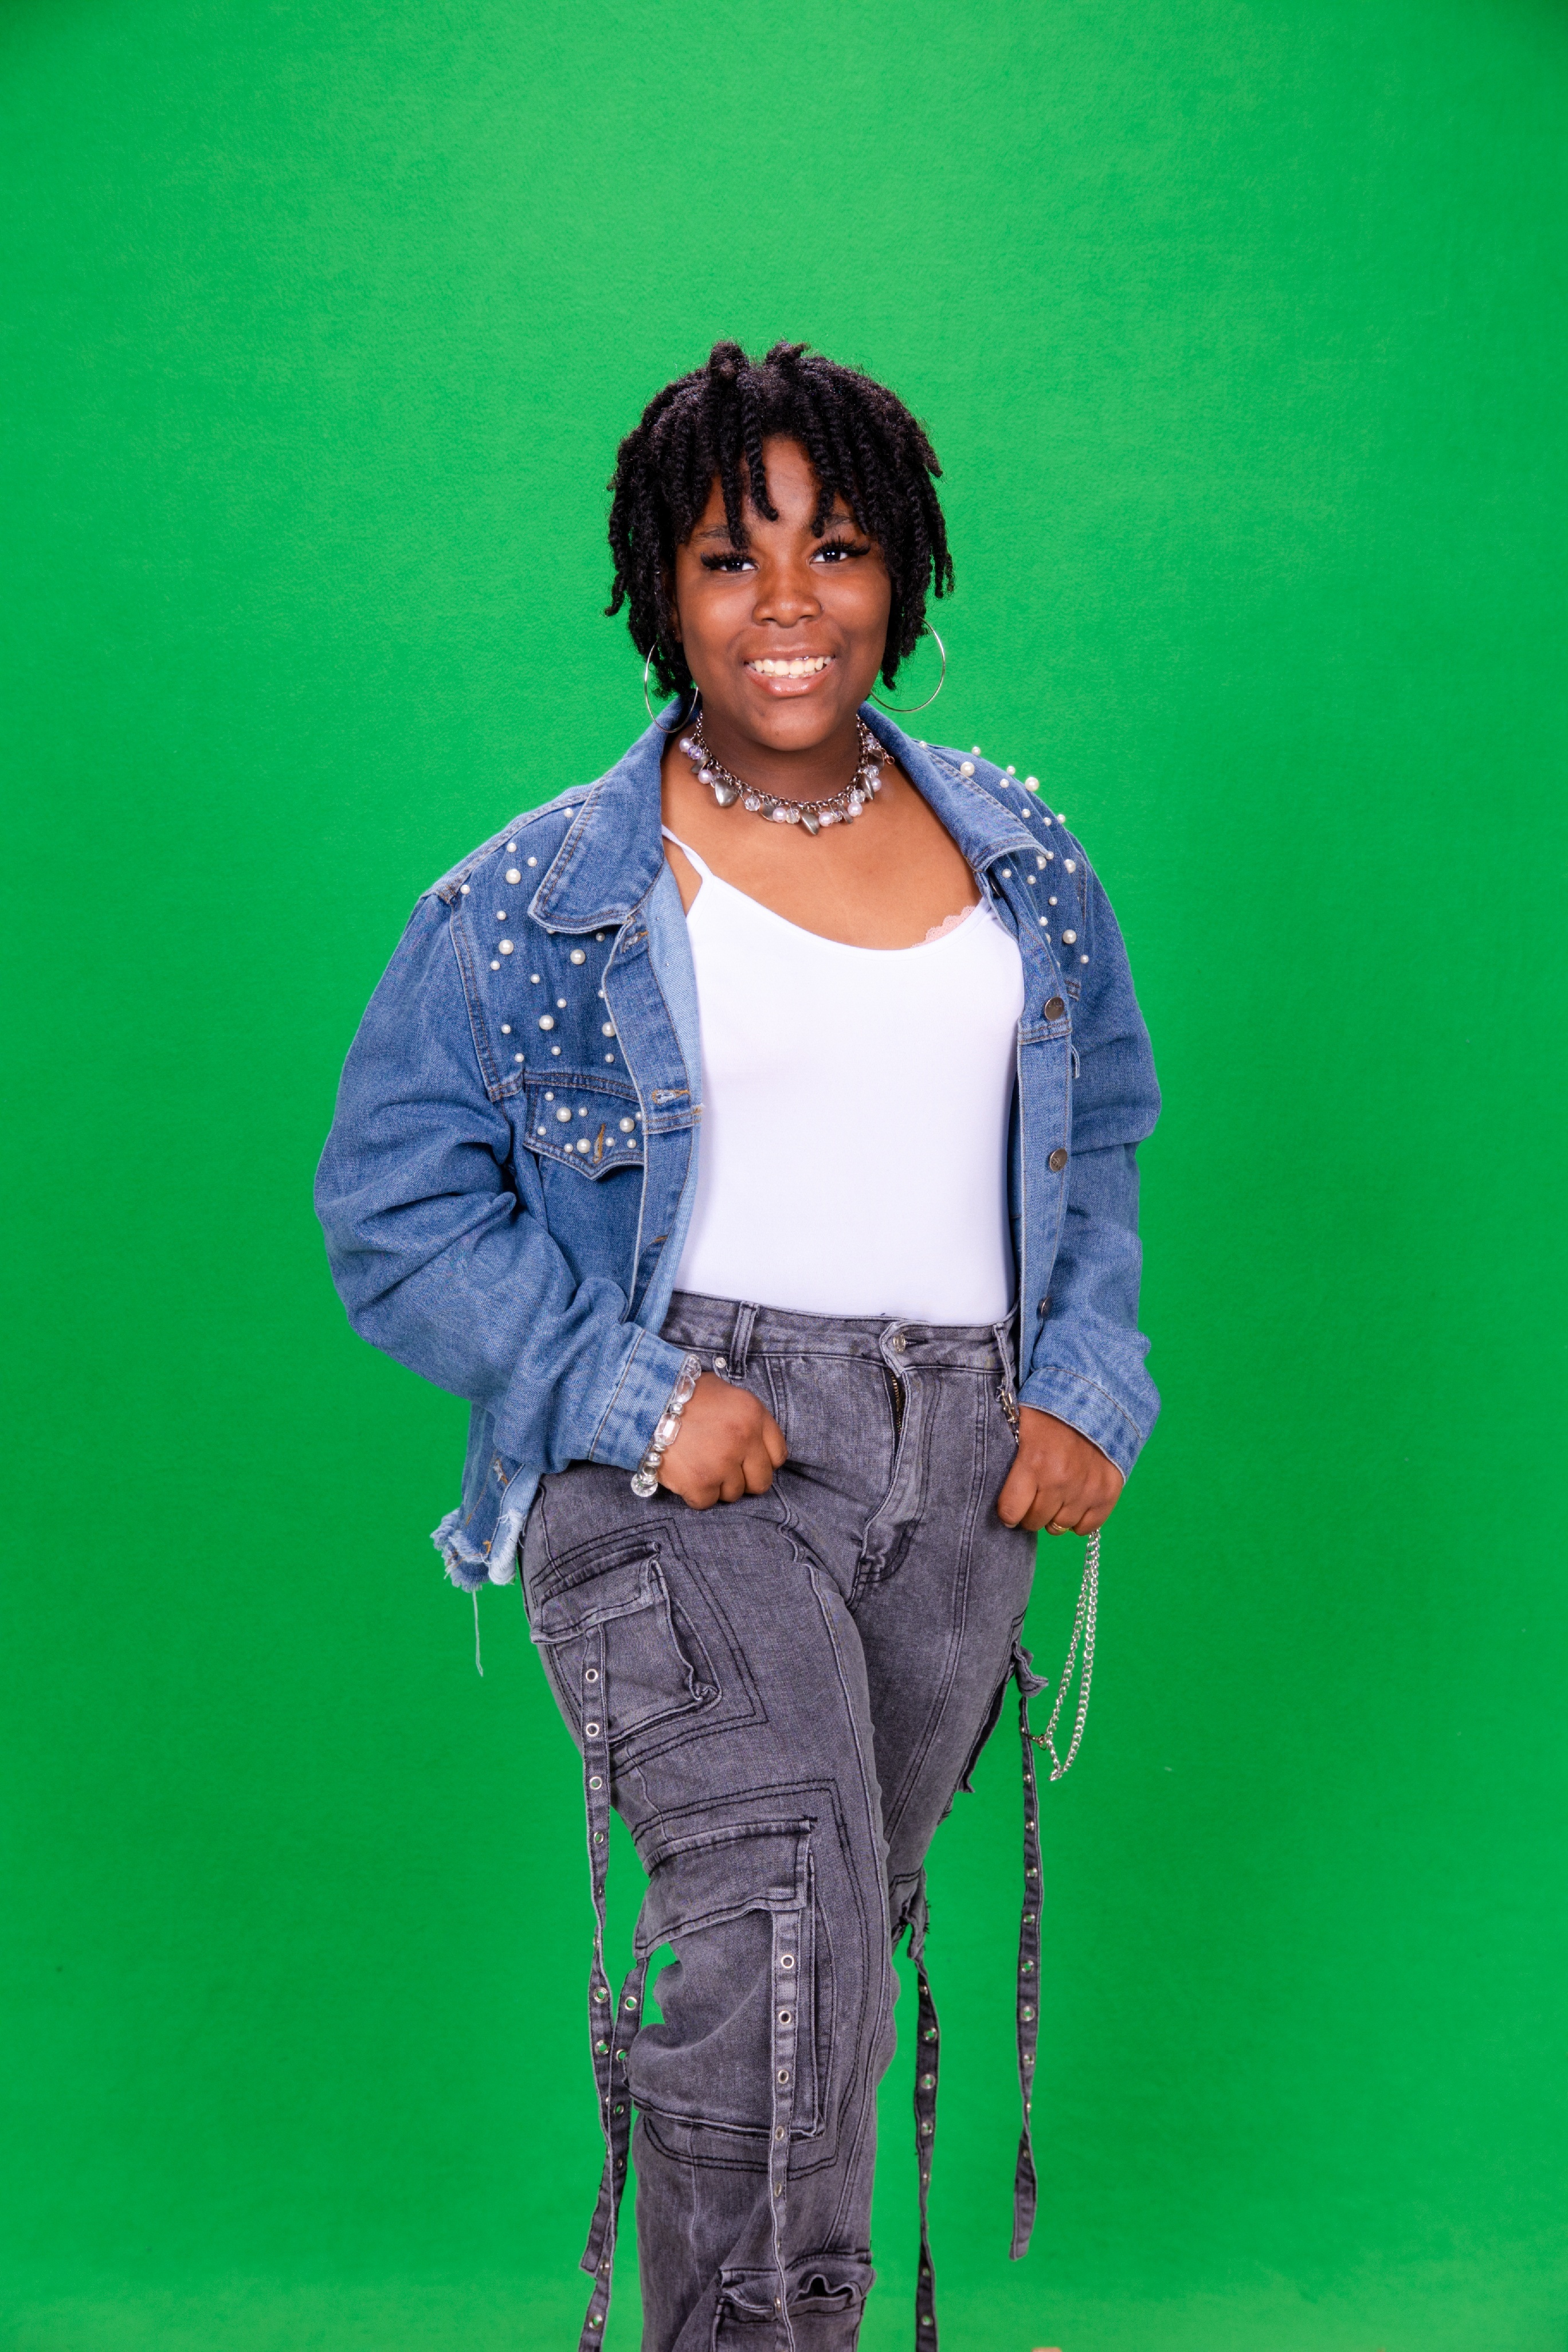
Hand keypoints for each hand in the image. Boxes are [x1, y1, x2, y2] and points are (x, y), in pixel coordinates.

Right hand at [657, 1373, 787, 1508]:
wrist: (643, 1402)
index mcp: (754, 1415)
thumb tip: (755, 1444)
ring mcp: (722, 1463)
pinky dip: (694, 1494)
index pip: (778, 1455)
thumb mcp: (724, 1393)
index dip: (761, 1461)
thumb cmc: (681, 1395)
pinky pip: (707, 1502)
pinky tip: (684, 1474)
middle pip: (761, 1481)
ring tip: (697, 1464)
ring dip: (716, 1485)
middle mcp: (744, 1439)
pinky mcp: (700, 1483)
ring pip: (733, 1494)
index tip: (747, 1461)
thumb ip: (745, 1418)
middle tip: (721, 1468)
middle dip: (742, 1479)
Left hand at [996, 1407, 1122, 1535]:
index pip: (1010, 1512)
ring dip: (1054, 1515)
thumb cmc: (1050, 1410)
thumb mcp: (1019, 1424)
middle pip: (1034, 1522)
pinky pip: (1087, 1527)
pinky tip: (1075, 1500)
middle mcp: (1060, 1480)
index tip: (1010, 1507)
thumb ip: (1007, 1457)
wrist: (1096, 1395)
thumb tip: (988, 1484)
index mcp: (1033, 1462)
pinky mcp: (1108, 1492)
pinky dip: (1080, 1518)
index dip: (1007, 1511)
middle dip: (1029, 1513)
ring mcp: (1086, 1488)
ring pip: (1060, 1527)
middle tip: (1033, 1497)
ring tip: (1055, 1495)